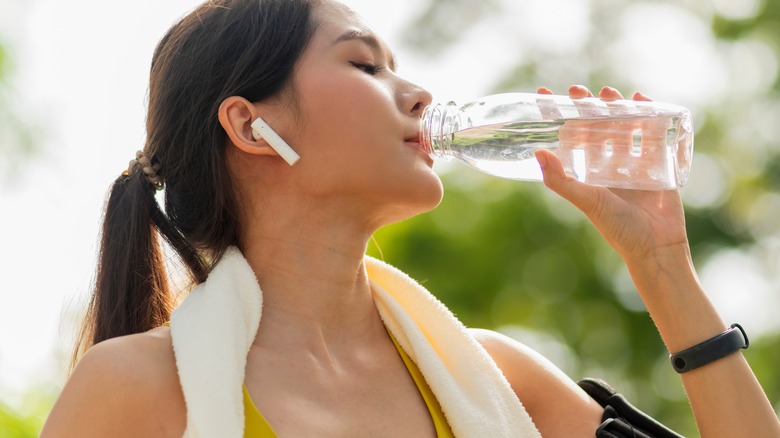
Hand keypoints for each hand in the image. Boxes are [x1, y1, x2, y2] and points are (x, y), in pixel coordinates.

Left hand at [534, 85, 688, 263]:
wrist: (656, 245)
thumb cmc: (618, 227)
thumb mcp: (586, 200)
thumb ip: (561, 180)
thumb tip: (538, 153)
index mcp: (589, 173)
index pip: (570, 139)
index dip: (558, 119)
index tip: (544, 96)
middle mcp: (609, 166)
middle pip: (597, 129)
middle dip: (588, 108)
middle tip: (578, 90)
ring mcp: (634, 163)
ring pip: (623, 127)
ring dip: (616, 108)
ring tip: (608, 91)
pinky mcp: (659, 163)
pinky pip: (653, 134)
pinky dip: (649, 115)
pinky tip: (642, 98)